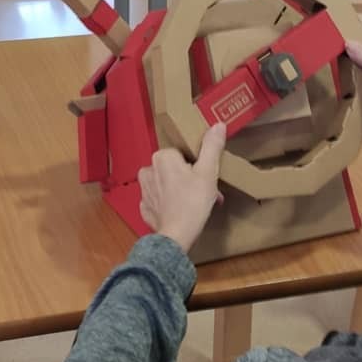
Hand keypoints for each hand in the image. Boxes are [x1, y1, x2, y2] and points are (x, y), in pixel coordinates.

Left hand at [139, 124, 226, 252]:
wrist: (177, 236)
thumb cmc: (193, 202)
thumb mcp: (208, 171)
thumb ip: (212, 146)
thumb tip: (217, 125)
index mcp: (162, 157)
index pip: (182, 154)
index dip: (196, 165)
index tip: (206, 177)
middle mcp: (148, 170)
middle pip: (174, 169)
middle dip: (191, 179)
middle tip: (205, 192)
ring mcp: (144, 191)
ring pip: (167, 184)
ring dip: (181, 191)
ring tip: (196, 204)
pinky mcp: (145, 208)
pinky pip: (159, 201)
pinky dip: (170, 204)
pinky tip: (181, 212)